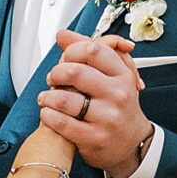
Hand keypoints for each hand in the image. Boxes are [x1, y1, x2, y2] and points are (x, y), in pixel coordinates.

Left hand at [38, 29, 153, 177]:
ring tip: (45, 98)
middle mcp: (117, 94)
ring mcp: (107, 117)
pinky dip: (48, 115)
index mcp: (121, 75)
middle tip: (52, 79)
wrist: (131, 142)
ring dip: (47, 97)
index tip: (64, 60)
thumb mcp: (111, 76)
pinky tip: (47, 113)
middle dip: (55, 74)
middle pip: (75, 72)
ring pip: (65, 99)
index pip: (92, 50)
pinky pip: (62, 123)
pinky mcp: (95, 137)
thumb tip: (62, 34)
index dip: (71, 52)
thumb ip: (87, 52)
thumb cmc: (117, 106)